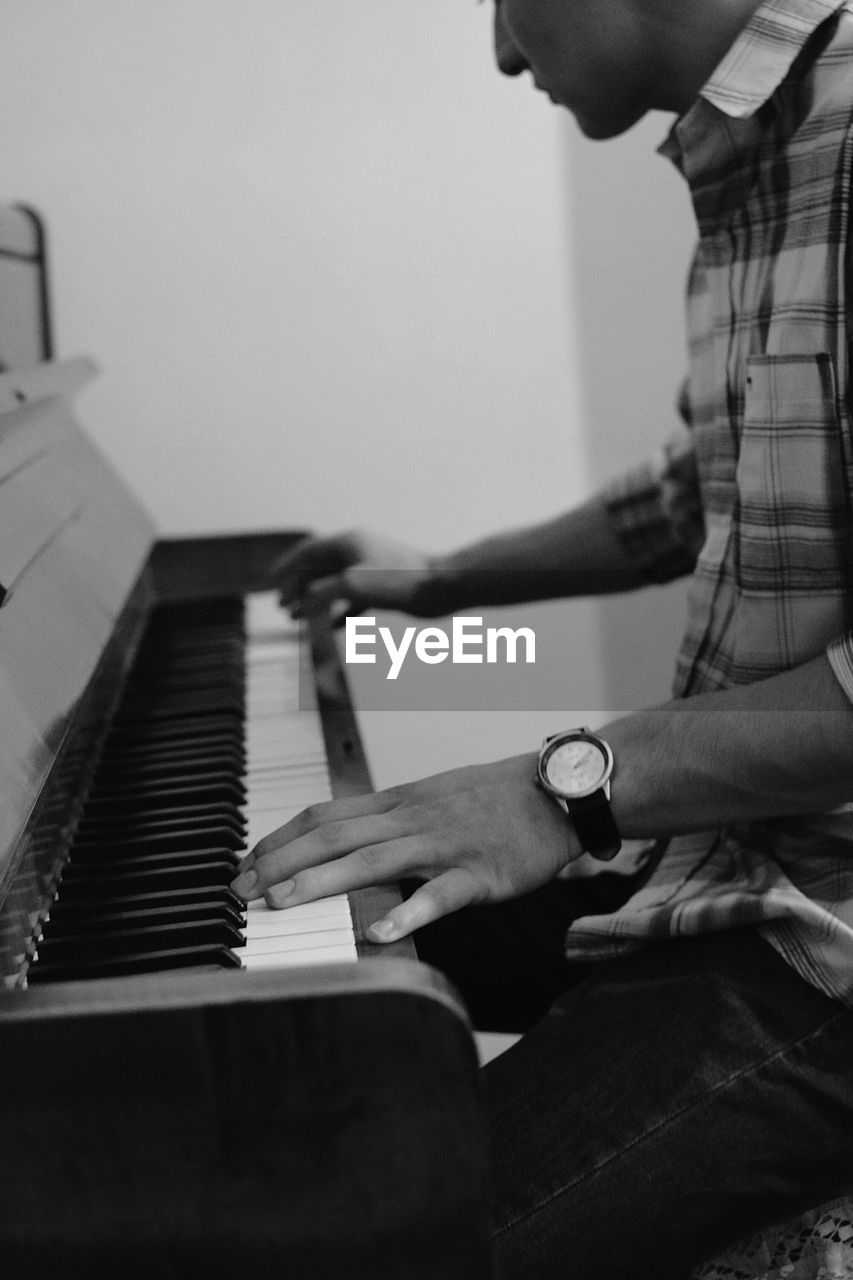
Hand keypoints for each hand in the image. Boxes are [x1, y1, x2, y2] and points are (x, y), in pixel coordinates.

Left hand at [230, 754, 578, 940]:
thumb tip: (345, 837)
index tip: (244, 862)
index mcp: (398, 802)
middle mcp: (411, 818)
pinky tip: (378, 935)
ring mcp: (444, 844)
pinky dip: (407, 913)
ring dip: (322, 881)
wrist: (558, 790)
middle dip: (280, 861)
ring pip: (373, 860)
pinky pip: (439, 894)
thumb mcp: (433, 796)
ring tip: (282, 902)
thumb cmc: (497, 798)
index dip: (279, 838)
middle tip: (241, 890)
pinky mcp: (479, 873)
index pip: (324, 815)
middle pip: (334, 836)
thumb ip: (390, 817)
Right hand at [270, 529, 453, 621]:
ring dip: (315, 601)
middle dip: (297, 587)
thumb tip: (299, 606)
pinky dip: (339, 612)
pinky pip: (354, 600)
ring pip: (334, 585)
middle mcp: (358, 552)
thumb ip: (321, 594)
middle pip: (318, 568)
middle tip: (282, 608)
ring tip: (298, 618)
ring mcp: (371, 570)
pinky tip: (331, 627)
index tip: (269, 582)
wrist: (441, 586)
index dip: (285, 566)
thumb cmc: (400, 580)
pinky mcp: (383, 588)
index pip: (307, 551)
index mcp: (348, 542)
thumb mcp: (352, 585)